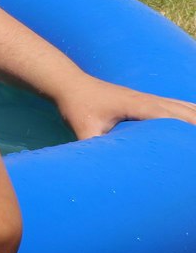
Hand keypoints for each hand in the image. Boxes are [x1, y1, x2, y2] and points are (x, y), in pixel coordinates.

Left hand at [55, 77, 195, 139]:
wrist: (70, 84)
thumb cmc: (77, 106)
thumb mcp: (83, 128)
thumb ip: (94, 145)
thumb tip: (102, 168)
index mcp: (139, 105)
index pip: (172, 118)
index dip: (188, 132)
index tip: (194, 148)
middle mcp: (149, 99)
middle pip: (185, 112)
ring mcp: (149, 98)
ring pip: (185, 106)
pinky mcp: (147, 100)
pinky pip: (177, 105)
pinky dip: (191, 112)